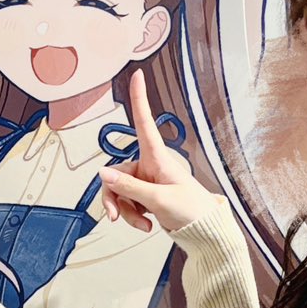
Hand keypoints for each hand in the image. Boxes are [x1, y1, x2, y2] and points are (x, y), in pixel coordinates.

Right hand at [98, 68, 216, 234]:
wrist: (204, 232)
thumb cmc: (192, 210)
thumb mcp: (158, 200)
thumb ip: (128, 187)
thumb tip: (102, 173)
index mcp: (157, 157)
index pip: (144, 123)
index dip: (140, 98)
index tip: (137, 75)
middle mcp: (149, 166)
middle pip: (116, 174)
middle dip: (115, 197)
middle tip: (115, 217)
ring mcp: (147, 181)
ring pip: (119, 192)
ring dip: (126, 211)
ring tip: (141, 224)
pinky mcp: (146, 196)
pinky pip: (127, 203)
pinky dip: (132, 216)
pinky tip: (146, 224)